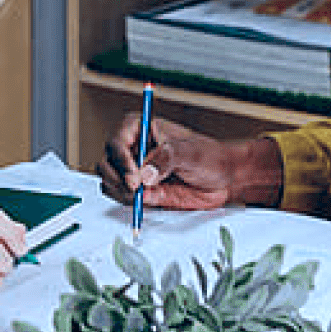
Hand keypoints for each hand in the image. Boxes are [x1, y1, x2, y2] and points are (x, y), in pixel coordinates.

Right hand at [96, 114, 241, 210]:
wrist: (223, 179)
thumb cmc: (210, 156)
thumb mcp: (191, 153)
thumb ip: (167, 159)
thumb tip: (145, 172)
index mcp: (141, 129)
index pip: (117, 141)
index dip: (121, 159)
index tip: (133, 176)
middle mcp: (133, 149)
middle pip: (107, 162)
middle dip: (118, 178)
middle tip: (136, 189)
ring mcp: (134, 171)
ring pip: (109, 181)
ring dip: (121, 192)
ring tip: (143, 196)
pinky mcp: (139, 190)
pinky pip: (121, 197)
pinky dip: (127, 203)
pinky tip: (144, 202)